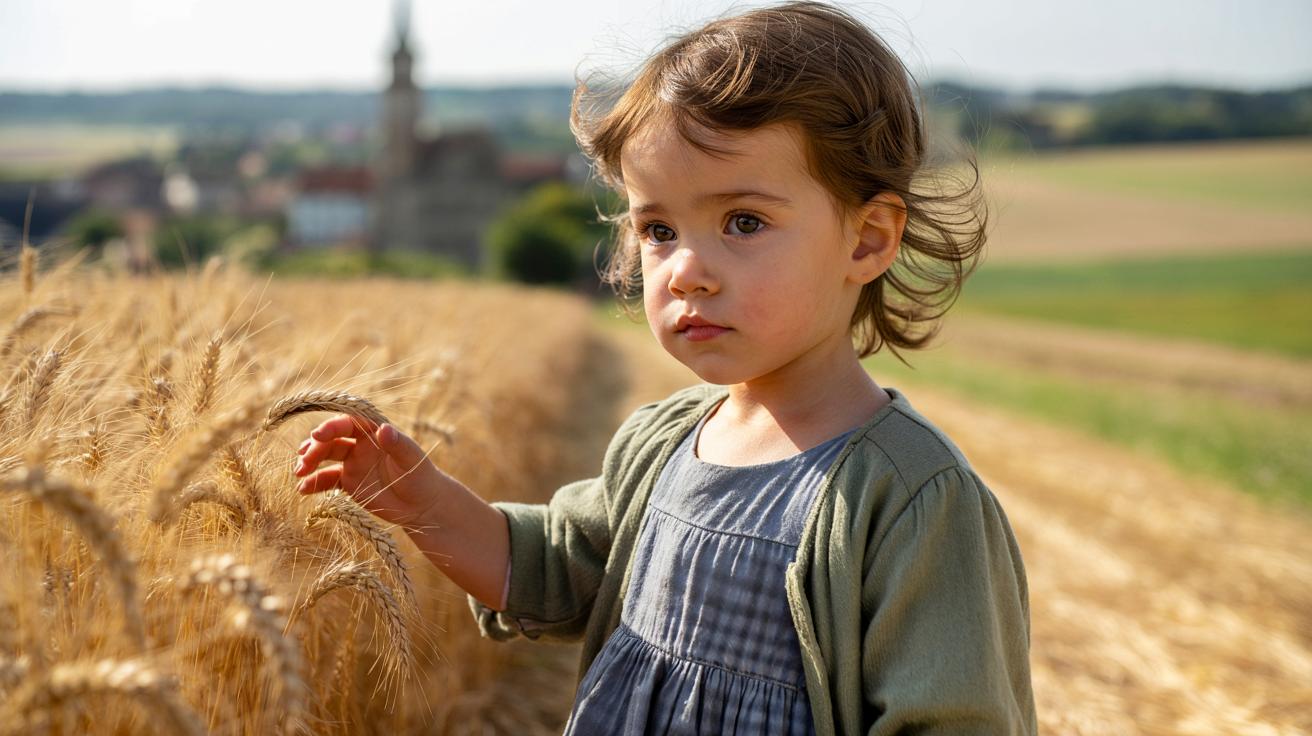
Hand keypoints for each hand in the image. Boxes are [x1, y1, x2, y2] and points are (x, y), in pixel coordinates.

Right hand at [292, 415, 441, 527]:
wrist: (422, 505)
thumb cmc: (421, 476)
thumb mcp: (411, 460)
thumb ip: (397, 444)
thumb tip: (384, 429)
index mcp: (374, 432)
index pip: (348, 423)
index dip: (331, 426)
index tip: (317, 435)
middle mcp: (360, 444)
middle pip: (332, 440)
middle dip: (315, 448)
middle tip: (304, 460)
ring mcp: (352, 463)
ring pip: (325, 457)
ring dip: (310, 463)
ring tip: (299, 473)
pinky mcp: (348, 482)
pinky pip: (326, 480)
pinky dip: (314, 483)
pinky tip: (303, 490)